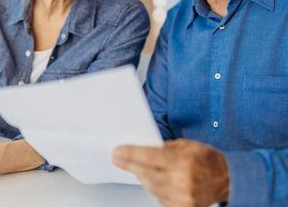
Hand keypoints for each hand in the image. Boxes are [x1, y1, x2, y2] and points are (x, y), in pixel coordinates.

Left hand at [112, 139, 228, 206]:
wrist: (227, 179)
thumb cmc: (207, 159)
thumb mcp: (186, 145)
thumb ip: (165, 148)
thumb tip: (143, 149)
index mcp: (182, 163)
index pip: (149, 158)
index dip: (130, 154)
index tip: (117, 152)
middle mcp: (181, 183)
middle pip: (146, 174)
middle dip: (129, 164)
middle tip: (116, 157)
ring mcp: (181, 198)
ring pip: (150, 186)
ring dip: (140, 175)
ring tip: (133, 165)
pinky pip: (158, 196)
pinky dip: (153, 186)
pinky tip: (153, 177)